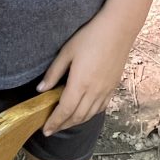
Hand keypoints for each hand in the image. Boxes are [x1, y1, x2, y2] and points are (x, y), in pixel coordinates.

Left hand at [38, 16, 131, 135]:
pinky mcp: (113, 87)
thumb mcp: (67, 51)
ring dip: (75, 122)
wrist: (119, 29)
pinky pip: (100, 108)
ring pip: (89, 115)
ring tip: (64, 124)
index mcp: (80, 83)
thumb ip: (54, 72)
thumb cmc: (91, 36)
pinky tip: (83, 113)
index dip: (54, 122)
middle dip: (63, 126)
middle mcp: (94, 91)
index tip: (45, 130)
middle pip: (77, 117)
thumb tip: (41, 90)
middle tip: (51, 130)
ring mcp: (106, 90)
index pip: (65, 110)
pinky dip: (89, 115)